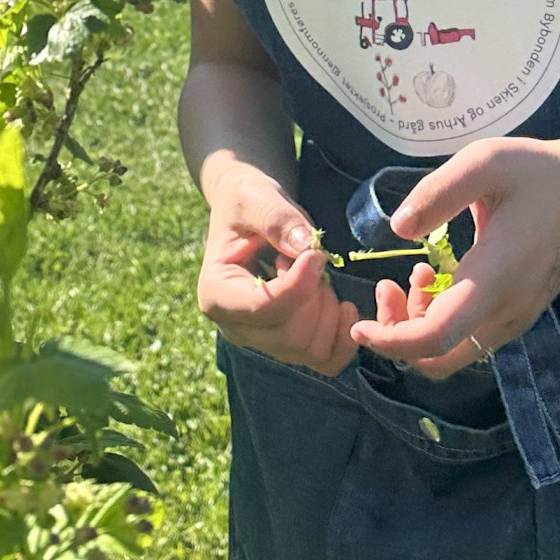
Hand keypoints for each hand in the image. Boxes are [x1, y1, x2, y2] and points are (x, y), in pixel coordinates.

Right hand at [196, 168, 358, 377]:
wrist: (249, 215)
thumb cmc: (247, 202)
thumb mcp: (255, 197)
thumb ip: (276, 219)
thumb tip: (305, 247)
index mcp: (216, 294)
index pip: (263, 308)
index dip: (299, 284)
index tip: (315, 253)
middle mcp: (235, 327)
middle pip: (290, 336)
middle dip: (315, 297)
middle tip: (313, 261)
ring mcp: (261, 341)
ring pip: (310, 351)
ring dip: (329, 312)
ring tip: (319, 278)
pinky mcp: (287, 345)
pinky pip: (325, 361)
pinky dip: (343, 338)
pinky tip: (343, 305)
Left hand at [347, 136, 559, 379]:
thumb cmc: (538, 173)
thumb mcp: (485, 162)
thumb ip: (438, 191)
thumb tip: (398, 227)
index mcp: (494, 279)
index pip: (435, 337)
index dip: (391, 341)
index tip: (359, 326)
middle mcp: (506, 311)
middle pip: (440, 358)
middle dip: (399, 336)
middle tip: (386, 287)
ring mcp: (516, 317)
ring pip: (454, 352)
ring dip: (419, 325)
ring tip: (415, 274)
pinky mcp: (518, 313)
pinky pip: (469, 337)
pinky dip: (441, 320)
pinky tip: (437, 277)